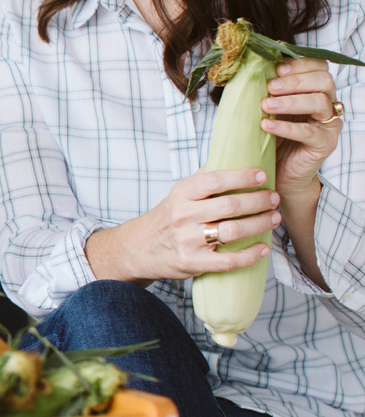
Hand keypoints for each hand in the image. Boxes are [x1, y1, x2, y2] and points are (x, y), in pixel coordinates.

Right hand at [86, 167, 279, 283]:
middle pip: (229, 205)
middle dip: (258, 201)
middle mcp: (183, 215)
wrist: (141, 247)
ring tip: (275, 218)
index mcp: (181, 194)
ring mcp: (188, 240)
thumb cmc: (169, 217)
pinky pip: (228, 261)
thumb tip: (234, 153)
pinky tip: (263, 248)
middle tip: (274, 198)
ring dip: (260, 224)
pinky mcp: (193, 262)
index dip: (241, 177)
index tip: (262, 175)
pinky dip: (250, 255)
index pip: (214, 180)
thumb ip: (205, 177)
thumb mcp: (180, 193)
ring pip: (232, 231)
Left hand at [261, 58, 340, 196]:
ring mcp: (328, 125)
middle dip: (295, 81)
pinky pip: (309, 132)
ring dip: (290, 101)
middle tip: (270, 87)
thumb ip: (263, 90)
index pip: (318, 67)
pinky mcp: (325, 144)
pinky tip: (267, 125)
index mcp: (315, 90)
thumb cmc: (269, 136)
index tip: (277, 69)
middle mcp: (327, 104)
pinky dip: (287, 127)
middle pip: (323, 81)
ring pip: (319, 103)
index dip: (300, 65)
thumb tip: (244, 70)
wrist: (275, 171)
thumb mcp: (266, 109)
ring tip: (266, 105)